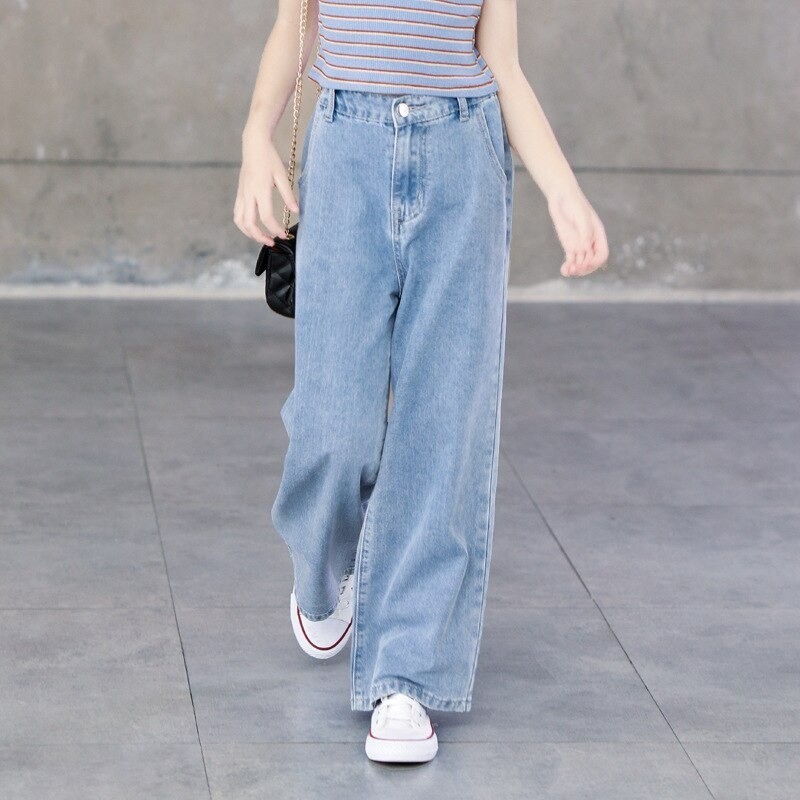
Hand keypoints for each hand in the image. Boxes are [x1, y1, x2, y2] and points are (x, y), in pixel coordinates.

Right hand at [233, 127, 299, 245]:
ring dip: (249, 233)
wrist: (254, 145)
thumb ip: (288, 194)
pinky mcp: (239, 194)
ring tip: (261, 238)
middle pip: (250, 224)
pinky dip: (243, 225)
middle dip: (260, 237)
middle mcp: (248, 194)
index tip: (284, 235)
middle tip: (272, 243)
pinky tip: (253, 227)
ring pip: (240, 221)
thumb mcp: (282, 175)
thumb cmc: (269, 159)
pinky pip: (237, 214)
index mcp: (260, 190)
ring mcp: (242, 194)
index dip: (275, 229)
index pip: (266, 217)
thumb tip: (296, 211)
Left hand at [547, 184, 608, 276]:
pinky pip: (570, 260)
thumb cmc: (575, 204)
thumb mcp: (581, 216)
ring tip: (568, 271)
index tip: (585, 262)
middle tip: (575, 268)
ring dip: (576, 270)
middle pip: (592, 262)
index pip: (602, 254)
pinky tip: (564, 271)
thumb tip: (586, 247)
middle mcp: (590, 243)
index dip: (595, 261)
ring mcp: (580, 246)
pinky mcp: (569, 246)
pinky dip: (568, 267)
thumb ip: (585, 231)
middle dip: (585, 268)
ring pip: (581, 264)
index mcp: (598, 235)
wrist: (562, 198)